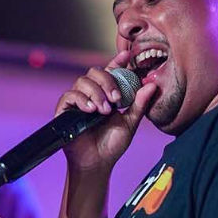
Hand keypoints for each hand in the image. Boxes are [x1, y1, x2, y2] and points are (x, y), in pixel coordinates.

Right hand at [54, 50, 156, 171]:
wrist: (97, 163)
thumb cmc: (112, 145)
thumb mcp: (130, 123)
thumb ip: (139, 104)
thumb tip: (152, 85)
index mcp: (107, 94)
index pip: (111, 71)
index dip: (117, 61)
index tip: (127, 55)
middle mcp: (91, 94)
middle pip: (95, 72)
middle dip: (107, 81)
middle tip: (116, 99)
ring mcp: (77, 101)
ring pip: (82, 81)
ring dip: (96, 93)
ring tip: (104, 110)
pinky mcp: (65, 110)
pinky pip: (70, 95)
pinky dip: (82, 100)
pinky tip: (91, 111)